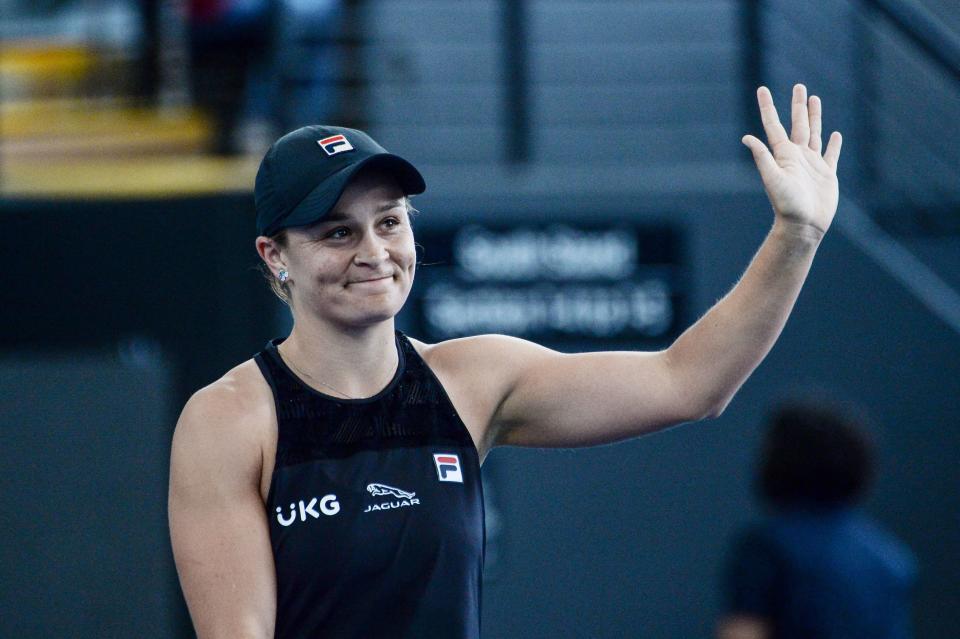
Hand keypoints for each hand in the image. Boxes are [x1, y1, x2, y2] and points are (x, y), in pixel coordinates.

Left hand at [741, 84, 842, 236]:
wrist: (803, 226)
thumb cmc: (786, 204)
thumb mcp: (772, 178)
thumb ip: (762, 157)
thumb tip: (746, 138)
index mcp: (783, 154)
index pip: (774, 125)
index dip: (768, 107)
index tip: (762, 89)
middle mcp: (797, 156)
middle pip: (797, 123)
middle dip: (798, 105)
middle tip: (799, 86)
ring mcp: (812, 164)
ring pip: (814, 133)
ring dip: (814, 117)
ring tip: (815, 99)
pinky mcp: (826, 174)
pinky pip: (831, 154)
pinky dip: (833, 144)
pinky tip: (835, 134)